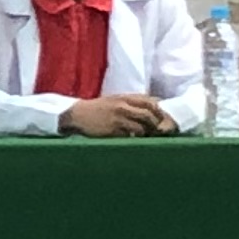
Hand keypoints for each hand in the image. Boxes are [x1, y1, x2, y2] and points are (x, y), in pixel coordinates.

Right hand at [59, 93, 173, 137]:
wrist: (77, 115)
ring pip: (141, 127)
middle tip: (157, 132)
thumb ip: (132, 102)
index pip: (150, 102)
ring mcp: (118, 118)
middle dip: (156, 125)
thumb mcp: (114, 99)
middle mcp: (122, 106)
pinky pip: (130, 136)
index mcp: (124, 97)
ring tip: (146, 138)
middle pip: (149, 115)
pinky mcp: (112, 130)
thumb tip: (154, 105)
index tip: (161, 120)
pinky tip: (133, 140)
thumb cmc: (97, 109)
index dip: (159, 111)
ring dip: (146, 134)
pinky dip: (134, 139)